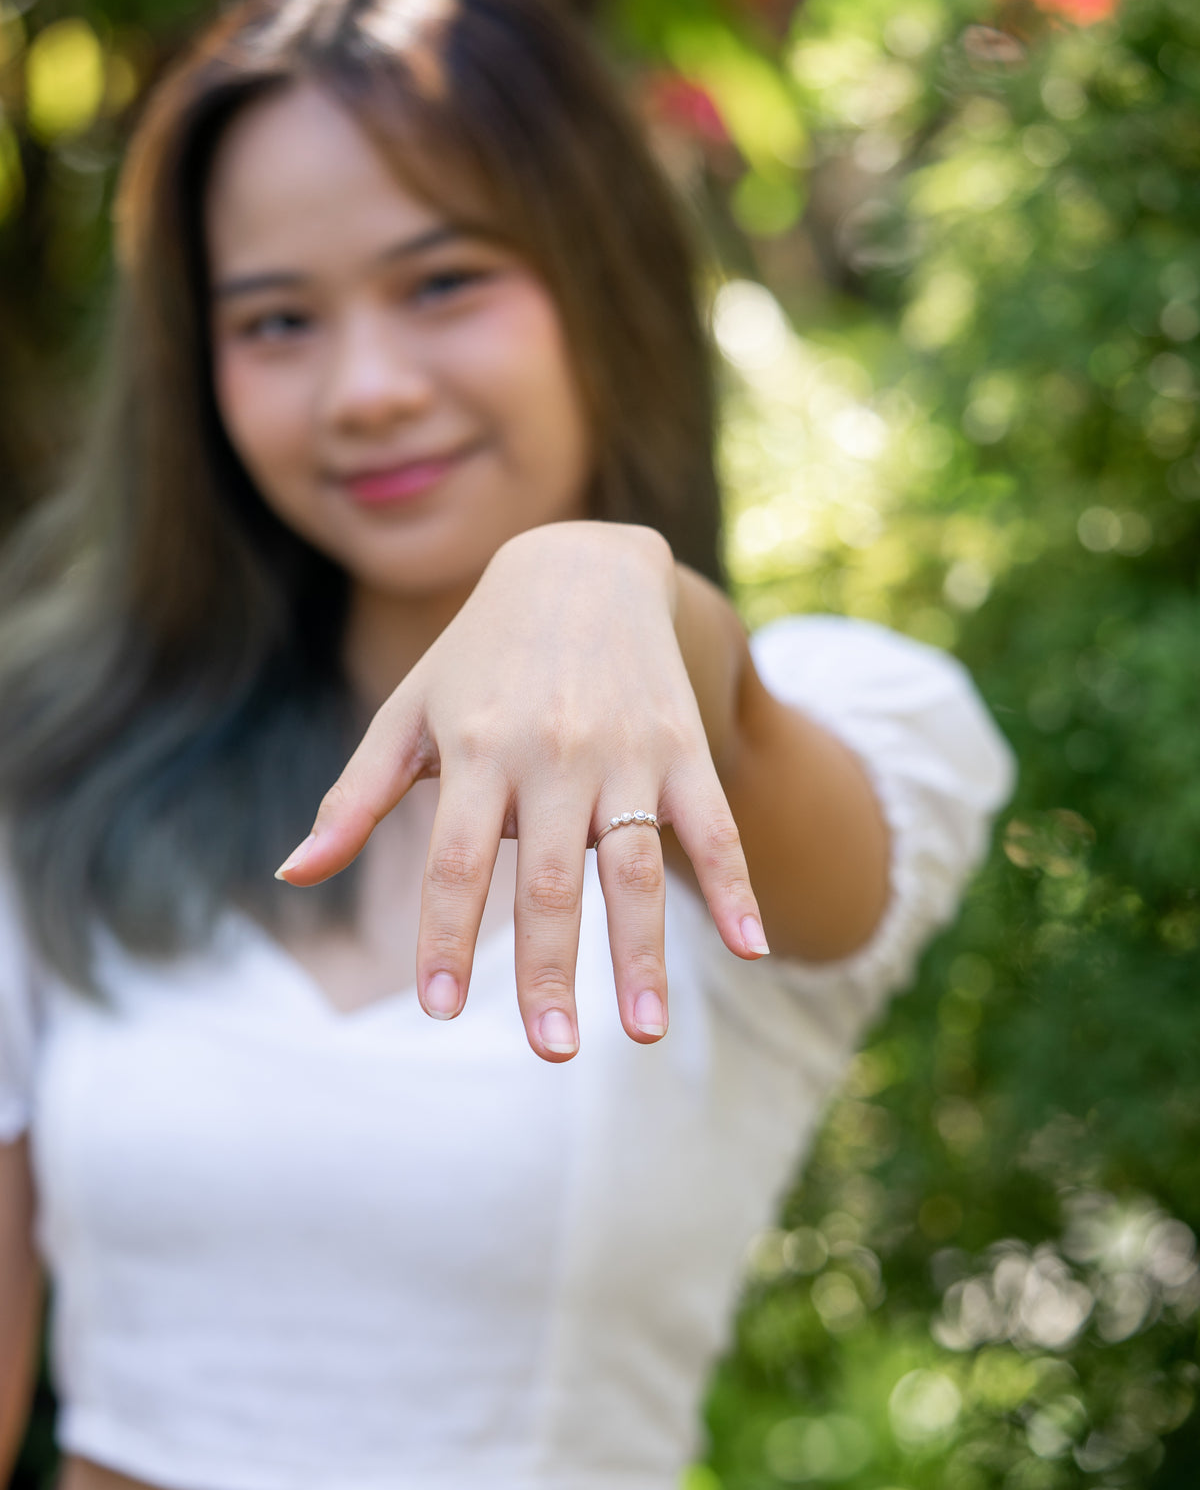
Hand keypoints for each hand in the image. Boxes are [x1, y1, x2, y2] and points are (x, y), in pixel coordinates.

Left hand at [276, 522, 768, 1059]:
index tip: (439, 1010)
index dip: (447, 937)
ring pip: (634, 866)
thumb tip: (292, 872)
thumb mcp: (409, 711)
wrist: (581, 565)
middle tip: (550, 1050)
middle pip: (550, 879)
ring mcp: (626, 752)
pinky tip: (752, 947)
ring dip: (642, 953)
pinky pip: (713, 825)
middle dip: (549, 970)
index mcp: (477, 749)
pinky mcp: (682, 746)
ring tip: (641, 1032)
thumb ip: (355, 796)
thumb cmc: (478, 654)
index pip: (457, 861)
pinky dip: (735, 886)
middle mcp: (553, 754)